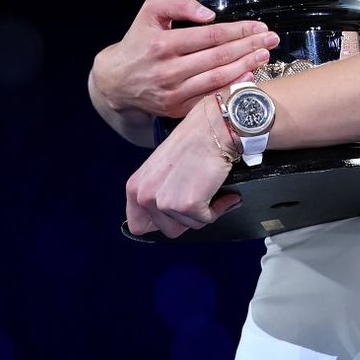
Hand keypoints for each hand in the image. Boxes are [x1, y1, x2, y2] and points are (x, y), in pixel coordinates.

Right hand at [92, 0, 279, 119]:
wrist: (115, 80)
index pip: (210, 36)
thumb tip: (209, 14)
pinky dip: (231, 90)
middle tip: (271, 40)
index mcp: (163, 44)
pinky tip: (249, 79)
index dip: (238, 31)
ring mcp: (173, 93)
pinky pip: (209, 99)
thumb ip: (178, 4)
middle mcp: (168, 70)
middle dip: (249, 47)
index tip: (259, 27)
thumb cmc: (138, 41)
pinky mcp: (176, 109)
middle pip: (219, 58)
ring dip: (245, 67)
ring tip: (264, 56)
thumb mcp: (150, 12)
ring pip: (217, 80)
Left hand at [125, 95, 240, 238]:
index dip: (160, 223)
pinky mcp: (187, 205)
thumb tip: (168, 213)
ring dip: (204, 212)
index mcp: (135, 187)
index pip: (138, 225)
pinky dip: (219, 208)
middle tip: (198, 201)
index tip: (176, 214)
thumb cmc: (193, 141)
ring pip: (188, 226)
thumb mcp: (161, 168)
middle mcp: (144, 196)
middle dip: (186, 219)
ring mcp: (164, 202)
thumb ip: (157, 191)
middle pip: (166, 230)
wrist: (213, 129)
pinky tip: (223, 193)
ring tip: (211, 189)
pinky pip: (207, 219)